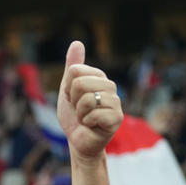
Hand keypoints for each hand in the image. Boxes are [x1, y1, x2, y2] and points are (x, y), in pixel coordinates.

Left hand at [57, 41, 122, 163]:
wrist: (79, 142)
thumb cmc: (74, 117)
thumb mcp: (67, 90)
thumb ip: (72, 67)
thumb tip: (77, 42)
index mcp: (99, 77)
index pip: (74, 71)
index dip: (68, 89)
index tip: (73, 99)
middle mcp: (110, 86)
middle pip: (79, 83)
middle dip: (73, 101)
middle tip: (80, 111)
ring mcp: (116, 102)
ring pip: (86, 99)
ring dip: (80, 113)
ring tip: (86, 119)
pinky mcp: (117, 118)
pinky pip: (93, 114)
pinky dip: (86, 123)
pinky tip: (92, 126)